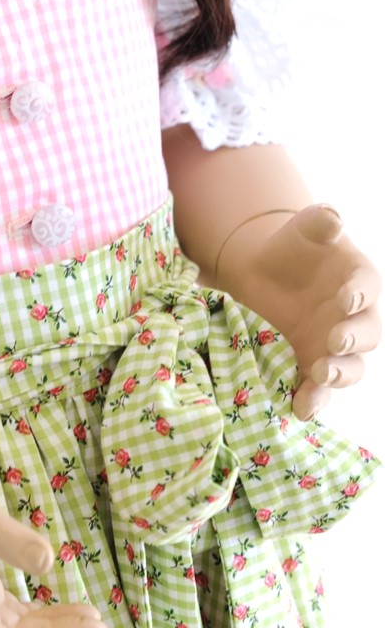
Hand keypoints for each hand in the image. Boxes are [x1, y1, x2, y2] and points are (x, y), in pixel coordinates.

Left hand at [218, 204, 381, 419]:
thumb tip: (331, 218)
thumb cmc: (291, 248)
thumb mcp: (303, 230)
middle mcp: (352, 320)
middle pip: (365, 336)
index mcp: (358, 283)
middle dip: (351, 341)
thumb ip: (318, 223)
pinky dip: (310, 400)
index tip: (346, 298)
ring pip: (347, 369)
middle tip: (333, 343)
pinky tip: (299, 410)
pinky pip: (315, 389)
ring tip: (319, 378)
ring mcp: (331, 348)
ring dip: (337, 377)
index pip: (365, 289)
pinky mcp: (307, 366)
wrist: (261, 273)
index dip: (358, 294)